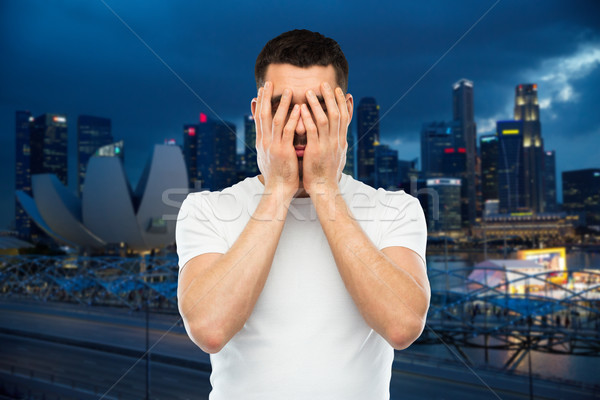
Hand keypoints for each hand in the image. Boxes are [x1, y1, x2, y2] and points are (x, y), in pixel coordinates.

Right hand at [253, 81, 300, 200]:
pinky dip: (292, 119)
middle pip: (262, 115)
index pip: (258, 118)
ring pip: (275, 120)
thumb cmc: (277, 176)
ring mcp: (273, 146)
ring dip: (282, 104)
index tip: (261, 91)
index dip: (259, 103)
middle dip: (265, 98)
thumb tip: (267, 140)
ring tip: (288, 90)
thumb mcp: (269, 158)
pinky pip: (287, 131)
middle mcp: (264, 142)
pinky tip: (298, 109)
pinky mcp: (283, 151)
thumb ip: (269, 146)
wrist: (278, 190)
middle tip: (268, 83)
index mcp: (261, 142)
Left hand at [300, 82, 348, 195]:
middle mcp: (337, 141)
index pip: (345, 117)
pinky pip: (312, 131)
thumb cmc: (326, 173)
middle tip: (325, 83)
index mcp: (341, 141)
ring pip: (325, 119)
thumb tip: (340, 136)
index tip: (339, 90)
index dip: (342, 103)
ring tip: (309, 91)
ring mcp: (327, 145)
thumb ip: (337, 143)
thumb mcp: (336, 156)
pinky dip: (308, 118)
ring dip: (318, 104)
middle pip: (337, 114)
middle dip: (331, 98)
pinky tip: (302, 108)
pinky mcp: (316, 151)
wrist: (324, 189)